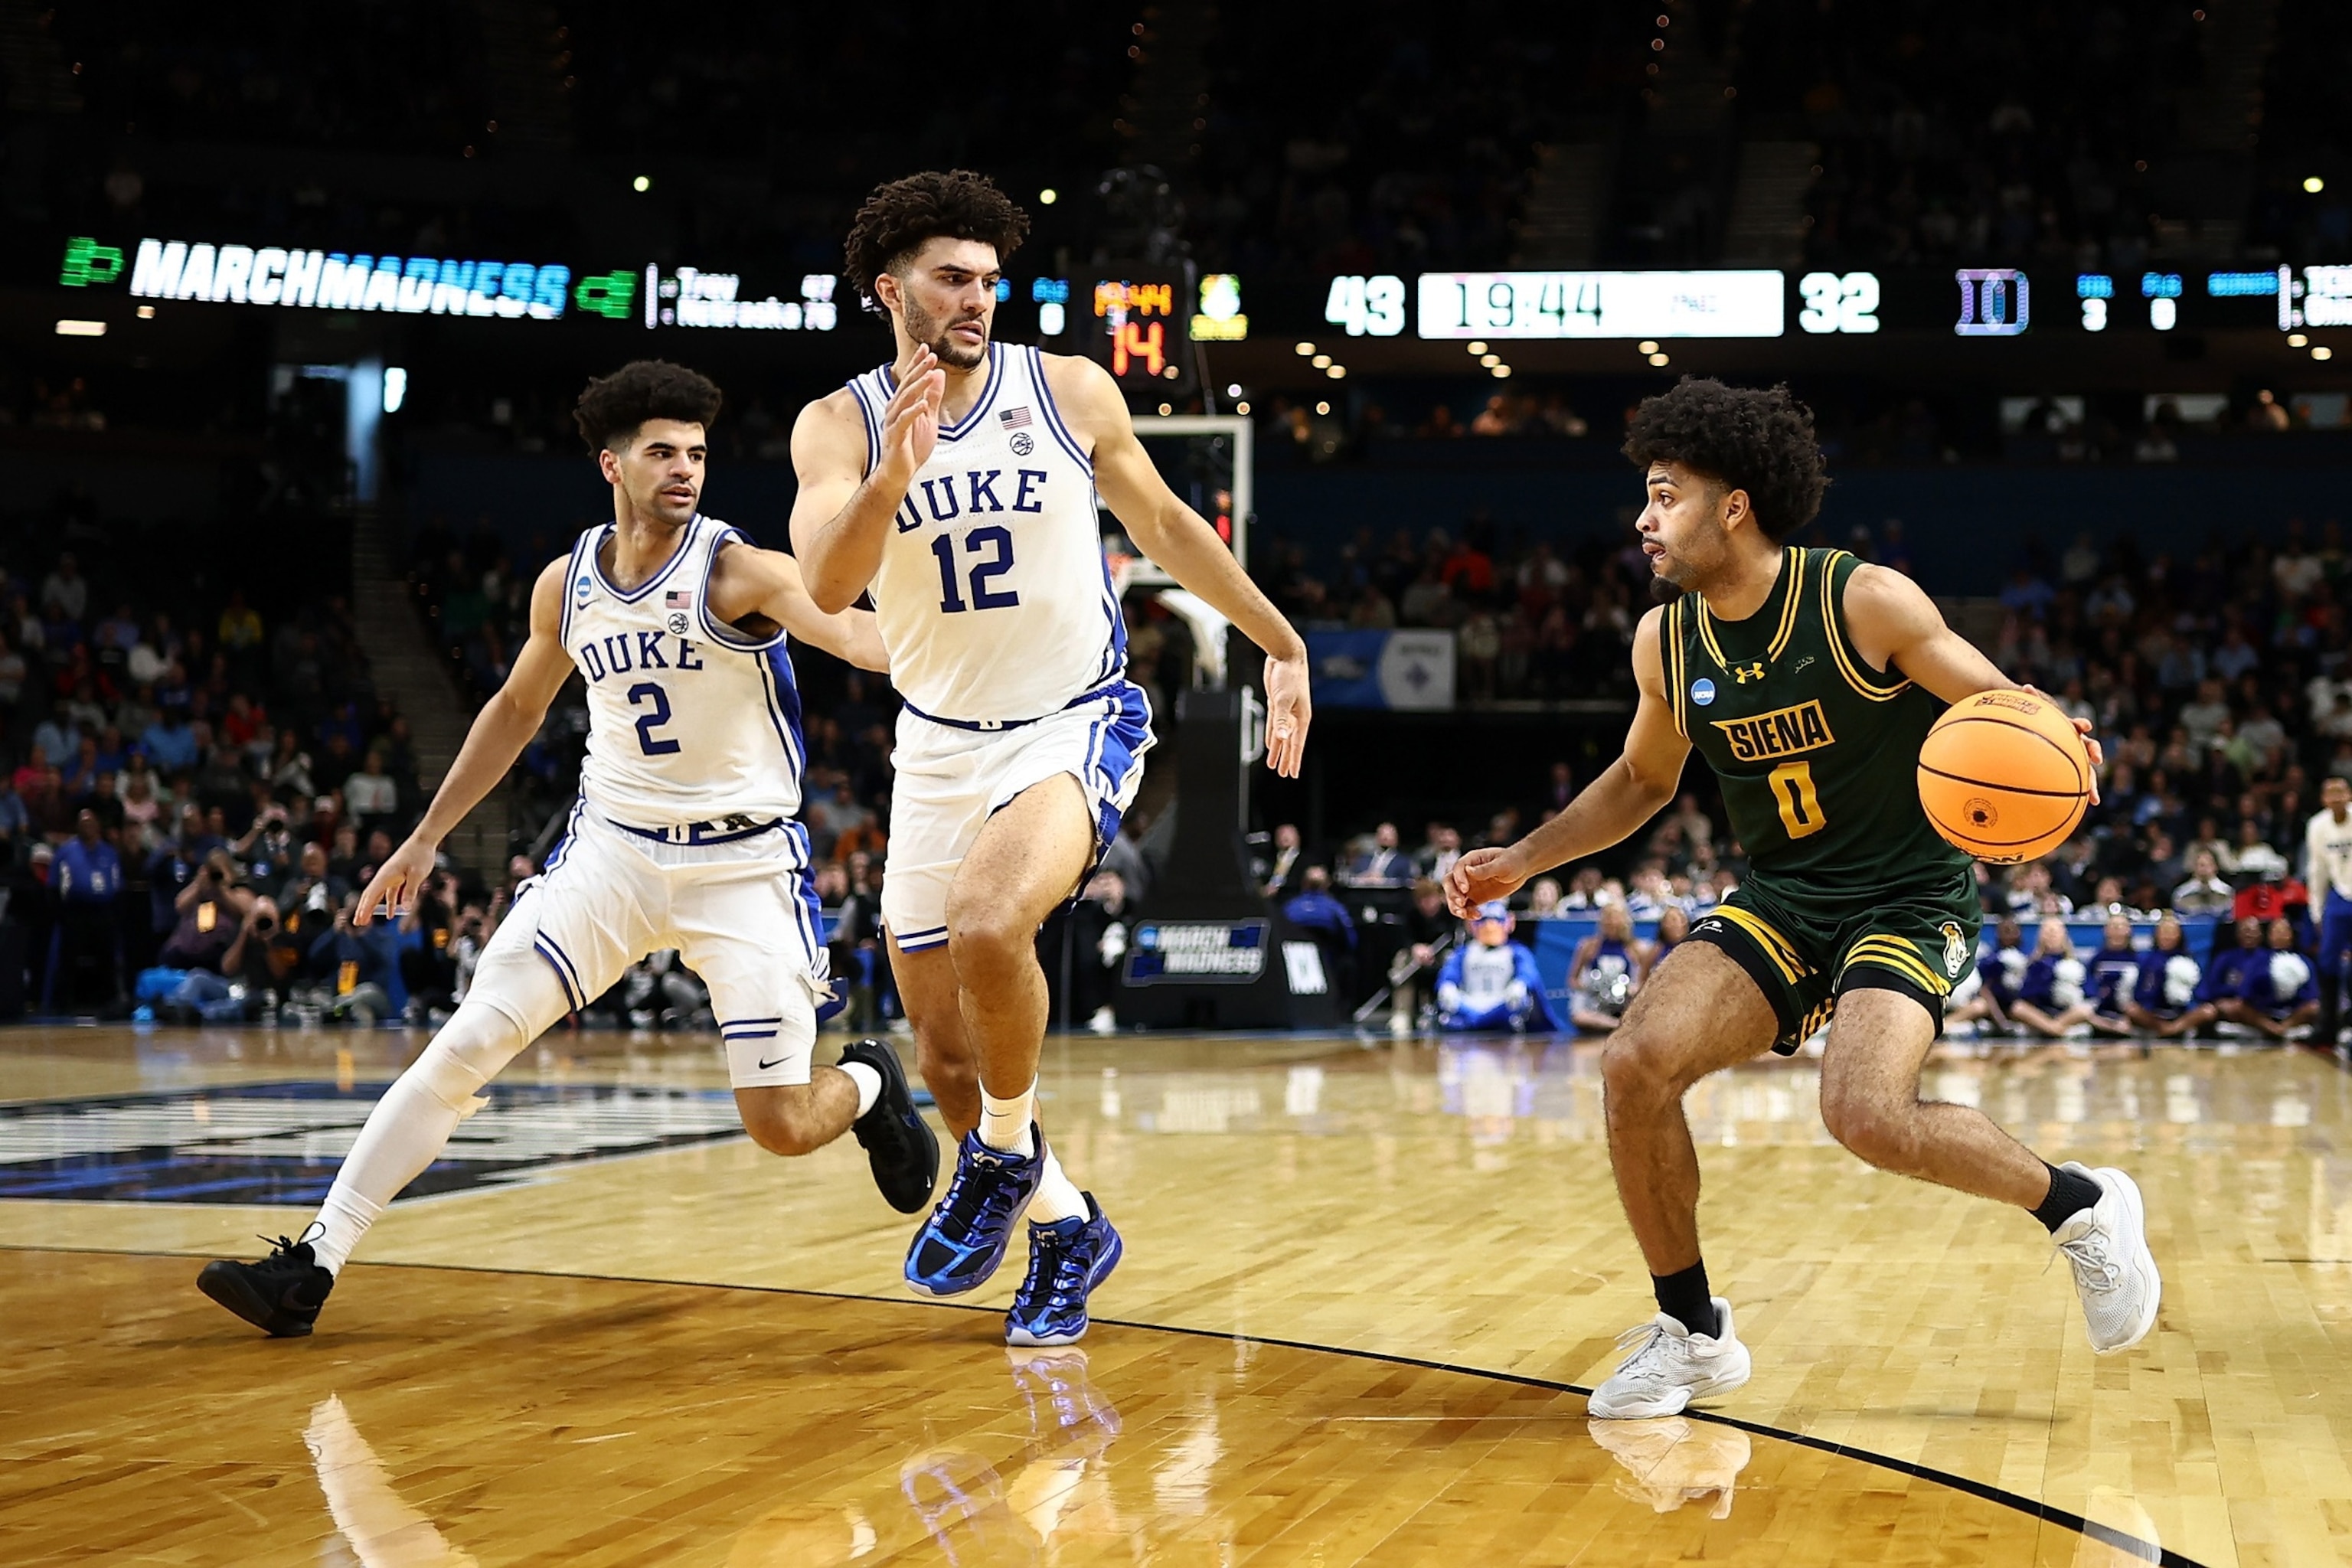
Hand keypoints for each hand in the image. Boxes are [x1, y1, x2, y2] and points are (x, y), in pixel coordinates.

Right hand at [354, 837, 435, 925]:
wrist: (423, 841)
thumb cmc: (419, 856)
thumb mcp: (417, 875)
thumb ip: (410, 891)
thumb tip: (405, 909)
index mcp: (386, 875)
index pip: (372, 895)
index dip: (365, 909)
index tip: (359, 919)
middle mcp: (385, 876)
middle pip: (370, 895)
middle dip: (363, 910)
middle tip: (357, 923)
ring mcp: (390, 877)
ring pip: (378, 895)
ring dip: (373, 908)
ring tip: (366, 920)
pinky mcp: (398, 877)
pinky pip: (390, 893)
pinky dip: (389, 903)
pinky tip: (391, 914)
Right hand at [876, 346, 943, 486]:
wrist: (898, 473)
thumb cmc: (911, 447)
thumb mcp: (928, 419)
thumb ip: (932, 397)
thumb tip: (938, 374)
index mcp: (902, 404)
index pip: (910, 380)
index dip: (917, 364)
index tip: (927, 349)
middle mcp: (895, 410)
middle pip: (907, 385)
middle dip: (919, 369)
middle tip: (931, 355)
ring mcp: (893, 422)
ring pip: (905, 400)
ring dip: (918, 386)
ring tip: (930, 374)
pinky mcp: (895, 437)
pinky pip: (903, 422)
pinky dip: (913, 412)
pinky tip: (922, 405)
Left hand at [1262, 650, 1310, 778]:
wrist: (1285, 656)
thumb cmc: (1289, 675)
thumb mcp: (1283, 699)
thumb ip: (1281, 719)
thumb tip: (1282, 738)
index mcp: (1301, 717)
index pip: (1297, 744)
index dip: (1294, 760)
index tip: (1293, 774)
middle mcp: (1295, 716)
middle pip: (1290, 743)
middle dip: (1287, 759)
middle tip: (1284, 774)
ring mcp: (1286, 710)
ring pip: (1282, 736)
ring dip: (1278, 750)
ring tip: (1274, 764)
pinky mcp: (1277, 704)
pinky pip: (1275, 725)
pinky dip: (1273, 736)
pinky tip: (1271, 744)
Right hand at [1446, 846, 1527, 916]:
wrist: (1521, 869)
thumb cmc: (1512, 861)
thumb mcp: (1502, 864)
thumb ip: (1485, 869)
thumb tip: (1468, 871)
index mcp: (1471, 860)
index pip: (1458, 868)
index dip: (1459, 879)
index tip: (1465, 889)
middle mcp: (1466, 873)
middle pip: (1449, 883)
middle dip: (1452, 894)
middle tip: (1461, 904)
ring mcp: (1469, 886)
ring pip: (1454, 897)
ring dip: (1456, 907)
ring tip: (1464, 914)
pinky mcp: (1475, 897)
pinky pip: (1465, 907)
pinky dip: (1467, 913)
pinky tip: (1477, 915)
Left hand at [2022, 685, 2102, 803]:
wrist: (2031, 732)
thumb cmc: (2031, 722)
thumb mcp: (2032, 713)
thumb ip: (2031, 701)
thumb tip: (2026, 686)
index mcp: (2066, 729)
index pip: (2078, 726)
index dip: (2081, 724)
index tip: (2085, 727)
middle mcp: (2074, 742)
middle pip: (2088, 748)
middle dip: (2094, 753)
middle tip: (2097, 760)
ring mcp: (2074, 756)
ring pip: (2086, 769)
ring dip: (2091, 784)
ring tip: (2093, 798)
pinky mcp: (2071, 769)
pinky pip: (2076, 783)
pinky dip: (2081, 794)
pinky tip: (2087, 805)